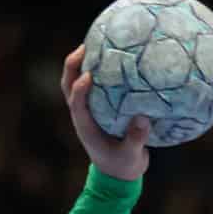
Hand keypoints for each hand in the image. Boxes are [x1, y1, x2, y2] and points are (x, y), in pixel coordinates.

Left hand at [63, 45, 149, 180]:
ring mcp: (91, 109)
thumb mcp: (130, 156)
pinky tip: (120, 51)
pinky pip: (99, 83)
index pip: (76, 104)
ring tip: (96, 40)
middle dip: (73, 67)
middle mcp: (84, 114)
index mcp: (86, 126)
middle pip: (69, 86)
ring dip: (84, 62)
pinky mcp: (102, 106)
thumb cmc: (123, 165)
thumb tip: (142, 120)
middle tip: (84, 46)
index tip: (87, 75)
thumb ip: (135, 140)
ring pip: (80, 82)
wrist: (119, 173)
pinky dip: (103, 67)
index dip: (78, 89)